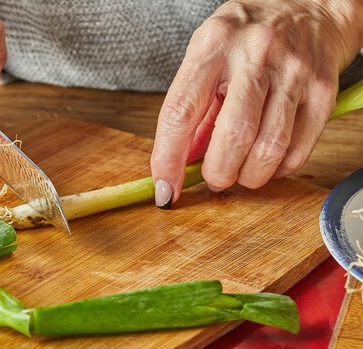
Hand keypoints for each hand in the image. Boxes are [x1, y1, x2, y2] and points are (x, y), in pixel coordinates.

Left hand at [150, 0, 362, 207]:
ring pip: (267, 150)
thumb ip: (194, 109)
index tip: (166, 188)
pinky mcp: (323, 91)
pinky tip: (267, 160)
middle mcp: (254, 55)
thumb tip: (182, 163)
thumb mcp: (207, 56)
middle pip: (231, 137)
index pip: (180, 113)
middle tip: (213, 177)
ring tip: (239, 170)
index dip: (169, 159)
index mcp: (213, 45)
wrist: (311, 4)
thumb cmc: (247, 35)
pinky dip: (276, 169)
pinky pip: (297, 151)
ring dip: (247, 176)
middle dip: (217, 173)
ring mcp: (293, 73)